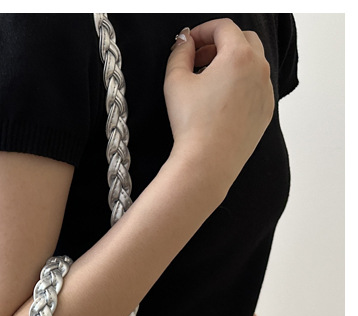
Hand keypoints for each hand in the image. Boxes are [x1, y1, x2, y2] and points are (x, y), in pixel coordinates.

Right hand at [164, 18, 274, 194]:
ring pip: (252, 63)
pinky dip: (240, 85)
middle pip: (244, 39)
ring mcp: (266, 90)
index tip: (188, 43)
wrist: (208, 162)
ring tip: (208, 83)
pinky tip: (220, 103)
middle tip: (198, 61)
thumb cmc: (191, 124)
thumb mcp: (175, 82)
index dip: (203, 31)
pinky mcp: (266, 110)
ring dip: (231, 64)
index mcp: (239, 55)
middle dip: (220, 44)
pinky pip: (256, 87)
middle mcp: (259, 68)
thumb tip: (184, 41)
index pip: (224, 27)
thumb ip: (179, 53)